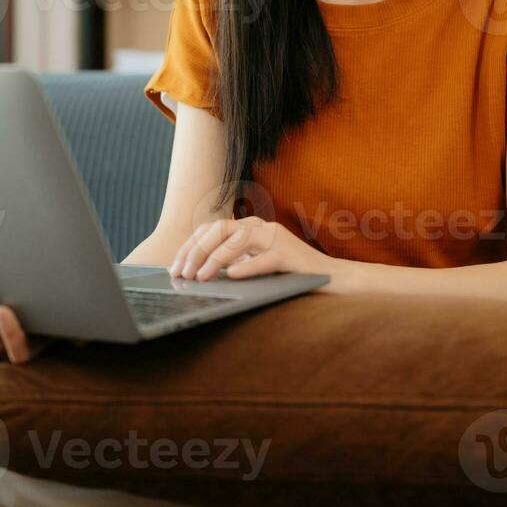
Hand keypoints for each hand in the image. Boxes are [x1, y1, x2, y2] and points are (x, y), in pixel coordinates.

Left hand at [170, 217, 334, 281]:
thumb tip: (196, 273)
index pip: (212, 229)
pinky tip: (231, 277)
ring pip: (238, 239)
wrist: (331, 279)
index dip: (190, 247)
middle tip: (183, 275)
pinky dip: (246, 267)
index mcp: (252, 227)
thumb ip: (233, 261)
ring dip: (214, 259)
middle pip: (220, 229)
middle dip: (196, 251)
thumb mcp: (256, 264)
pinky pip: (265, 258)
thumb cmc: (290, 275)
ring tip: (200, 278)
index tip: (175, 268)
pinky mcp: (291, 256)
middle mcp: (263, 227)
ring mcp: (278, 239)